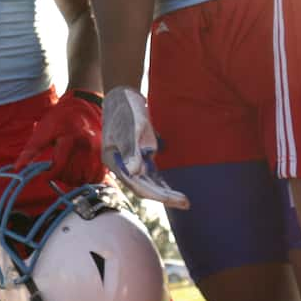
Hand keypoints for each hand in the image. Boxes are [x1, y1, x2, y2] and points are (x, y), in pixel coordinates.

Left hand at [18, 92, 104, 191]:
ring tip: (68, 171)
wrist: (82, 107)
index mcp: (69, 138)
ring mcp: (97, 150)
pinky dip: (88, 179)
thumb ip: (30, 152)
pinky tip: (80, 172)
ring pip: (85, 178)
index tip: (45, 176)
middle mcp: (86, 145)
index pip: (60, 166)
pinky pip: (97, 177)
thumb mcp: (41, 132)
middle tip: (56, 170)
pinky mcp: (103, 155)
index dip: (51, 175)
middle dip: (61, 176)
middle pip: (72, 175)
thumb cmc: (58, 120)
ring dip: (74, 180)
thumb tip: (18, 169)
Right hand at [101, 87, 186, 206]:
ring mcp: (132, 162)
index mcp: (115, 161)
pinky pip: (152, 175)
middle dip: (164, 196)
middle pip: (143, 187)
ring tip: (184, 202)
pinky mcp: (141, 156)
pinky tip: (175, 192)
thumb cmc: (126, 110)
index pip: (136, 184)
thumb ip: (131, 149)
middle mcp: (123, 165)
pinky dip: (163, 184)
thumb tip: (134, 172)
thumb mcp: (130, 127)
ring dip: (165, 193)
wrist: (124, 97)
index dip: (154, 193)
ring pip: (149, 183)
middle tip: (186, 203)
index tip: (171, 199)